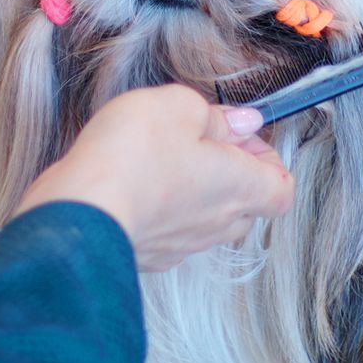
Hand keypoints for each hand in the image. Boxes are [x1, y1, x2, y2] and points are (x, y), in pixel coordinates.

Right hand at [17, 85, 293, 271]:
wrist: (80, 211)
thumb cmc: (133, 157)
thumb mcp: (179, 106)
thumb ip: (215, 114)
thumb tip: (239, 122)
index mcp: (240, 186)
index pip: (282, 188)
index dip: (268, 159)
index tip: (240, 135)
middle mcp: (218, 223)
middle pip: (246, 206)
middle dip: (230, 173)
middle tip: (200, 143)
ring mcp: (183, 246)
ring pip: (207, 221)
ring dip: (194, 194)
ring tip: (161, 161)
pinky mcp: (149, 256)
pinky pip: (169, 234)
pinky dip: (161, 213)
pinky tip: (135, 188)